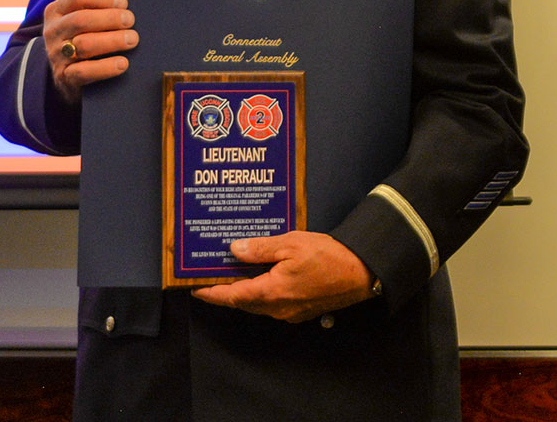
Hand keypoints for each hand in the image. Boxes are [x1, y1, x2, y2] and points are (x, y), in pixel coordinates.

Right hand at [42, 0, 137, 103]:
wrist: (66, 76)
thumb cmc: (84, 38)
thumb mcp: (82, 19)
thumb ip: (97, 9)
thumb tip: (126, 7)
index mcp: (56, 11)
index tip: (123, 4)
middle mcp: (53, 31)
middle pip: (81, 20)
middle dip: (110, 18)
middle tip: (130, 21)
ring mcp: (56, 55)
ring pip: (84, 44)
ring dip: (113, 40)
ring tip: (132, 39)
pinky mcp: (64, 77)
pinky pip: (84, 72)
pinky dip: (106, 67)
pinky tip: (123, 63)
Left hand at [193, 232, 374, 322]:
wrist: (362, 273)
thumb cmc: (328, 256)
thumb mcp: (291, 244)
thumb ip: (260, 249)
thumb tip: (234, 250)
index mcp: (270, 292)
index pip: (231, 296)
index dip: (211, 293)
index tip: (194, 288)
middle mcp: (277, 308)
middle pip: (242, 302)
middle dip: (225, 292)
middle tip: (210, 276)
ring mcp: (290, 312)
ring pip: (257, 304)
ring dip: (243, 292)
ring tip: (233, 275)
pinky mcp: (301, 310)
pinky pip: (272, 304)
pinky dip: (261, 293)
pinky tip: (262, 277)